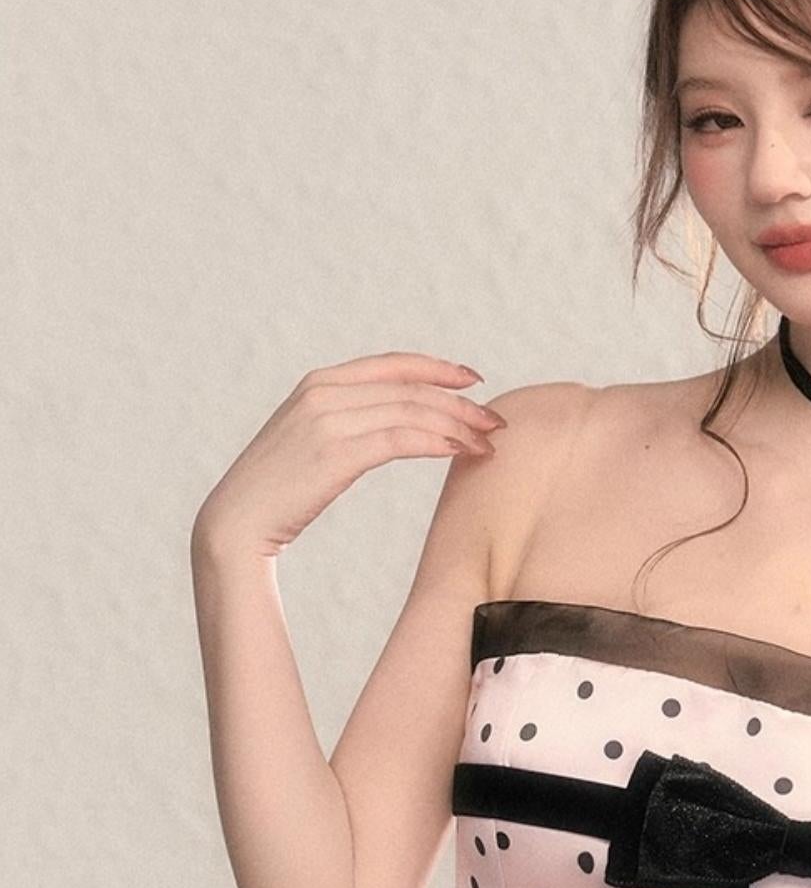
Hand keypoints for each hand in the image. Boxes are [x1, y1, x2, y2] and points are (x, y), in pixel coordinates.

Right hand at [191, 349, 506, 563]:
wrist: (237, 523)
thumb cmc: (279, 494)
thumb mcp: (311, 444)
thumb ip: (346, 423)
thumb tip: (388, 427)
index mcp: (319, 383)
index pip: (392, 364)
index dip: (437, 368)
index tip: (473, 380)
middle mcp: (323, 392)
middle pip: (409, 387)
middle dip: (459, 402)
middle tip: (495, 421)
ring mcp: (328, 419)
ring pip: (411, 410)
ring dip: (457, 424)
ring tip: (489, 442)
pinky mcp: (336, 453)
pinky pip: (401, 438)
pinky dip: (438, 442)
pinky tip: (462, 452)